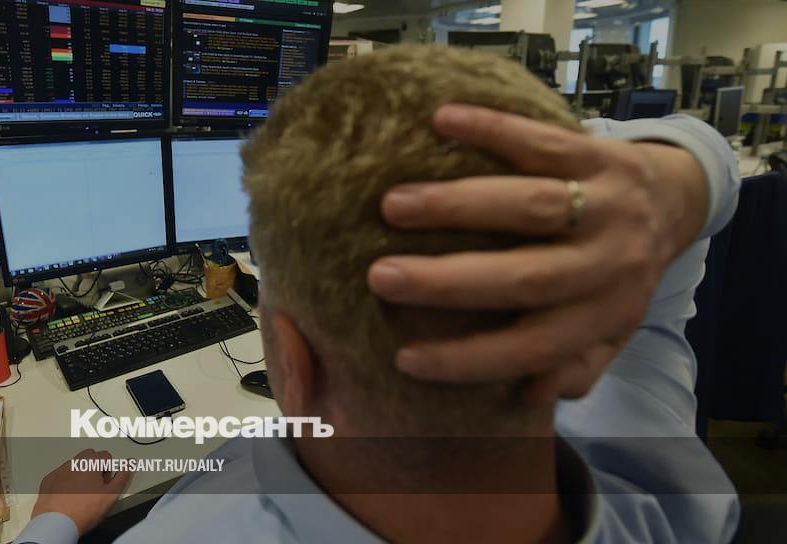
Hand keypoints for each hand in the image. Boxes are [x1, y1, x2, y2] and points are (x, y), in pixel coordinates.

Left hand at [31, 449, 130, 535]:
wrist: (56, 524)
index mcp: (90, 462)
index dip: (109, 470)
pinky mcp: (48, 480)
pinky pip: (61, 475)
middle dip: (95, 467)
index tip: (105, 484)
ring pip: (74, 465)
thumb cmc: (83, 511)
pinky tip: (68, 496)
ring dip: (80, 474)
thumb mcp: (111, 495)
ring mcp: (59, 470)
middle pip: (89, 456)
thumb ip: (123, 476)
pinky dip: (65, 481)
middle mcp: (74, 462)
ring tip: (81, 494)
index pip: (106, 456)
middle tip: (95, 487)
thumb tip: (130, 462)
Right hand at [368, 104, 707, 403]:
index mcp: (603, 314)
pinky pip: (543, 140)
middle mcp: (609, 263)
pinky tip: (441, 120)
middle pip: (525, 278)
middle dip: (448, 282)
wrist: (676, 202)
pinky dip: (492, 129)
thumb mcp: (609, 332)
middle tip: (380, 278)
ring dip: (458, 205)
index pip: (533, 347)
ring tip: (393, 205)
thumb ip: (576, 366)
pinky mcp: (601, 151)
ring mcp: (608, 203)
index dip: (469, 360)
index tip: (405, 360)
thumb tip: (528, 395)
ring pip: (531, 206)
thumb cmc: (620, 275)